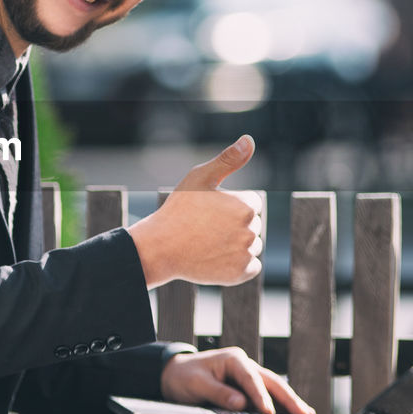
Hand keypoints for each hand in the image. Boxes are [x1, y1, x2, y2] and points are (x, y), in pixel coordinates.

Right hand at [127, 135, 262, 287]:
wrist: (160, 247)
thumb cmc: (178, 209)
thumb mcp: (200, 177)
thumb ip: (228, 159)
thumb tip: (249, 139)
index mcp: (245, 205)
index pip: (251, 204)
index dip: (230, 205)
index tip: (210, 211)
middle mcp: (251, 230)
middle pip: (252, 225)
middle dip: (234, 225)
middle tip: (206, 228)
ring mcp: (246, 254)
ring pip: (252, 246)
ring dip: (236, 245)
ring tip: (209, 243)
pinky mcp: (240, 274)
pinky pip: (251, 267)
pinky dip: (238, 264)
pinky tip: (217, 258)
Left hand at [160, 347, 314, 413]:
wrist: (174, 373)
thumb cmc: (184, 377)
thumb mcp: (196, 384)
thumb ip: (218, 393)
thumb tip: (241, 404)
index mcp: (233, 359)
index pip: (251, 379)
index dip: (261, 396)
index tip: (269, 412)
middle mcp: (245, 365)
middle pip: (272, 382)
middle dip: (289, 398)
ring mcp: (248, 376)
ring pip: (274, 388)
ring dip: (290, 402)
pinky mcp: (248, 388)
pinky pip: (267, 396)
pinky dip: (280, 406)